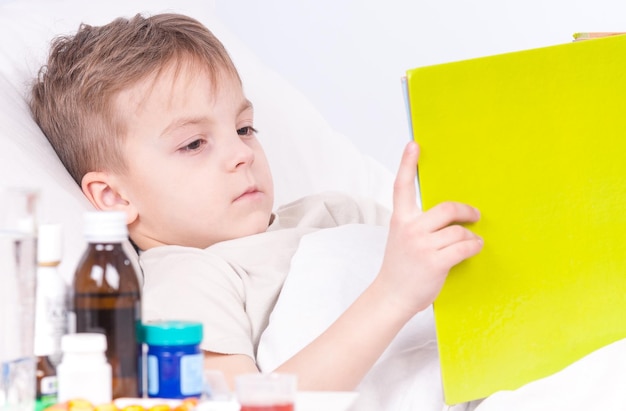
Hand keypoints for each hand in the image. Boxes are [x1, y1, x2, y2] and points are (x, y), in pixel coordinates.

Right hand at [377, 141, 482, 316]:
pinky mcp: (435, 261)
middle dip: (465, 211)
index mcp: (400, 220)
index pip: (402, 186)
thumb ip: (418, 224)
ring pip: (458, 231)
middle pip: (446, 208)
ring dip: (470, 237)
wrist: (392, 296)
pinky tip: (474, 248)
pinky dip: (473, 247)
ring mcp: (421, 245)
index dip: (407, 163)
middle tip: (475, 215)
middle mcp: (409, 229)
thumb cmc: (400, 268)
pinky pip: (464, 247)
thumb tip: (449, 215)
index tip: (414, 145)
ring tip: (473, 242)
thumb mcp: (402, 239)